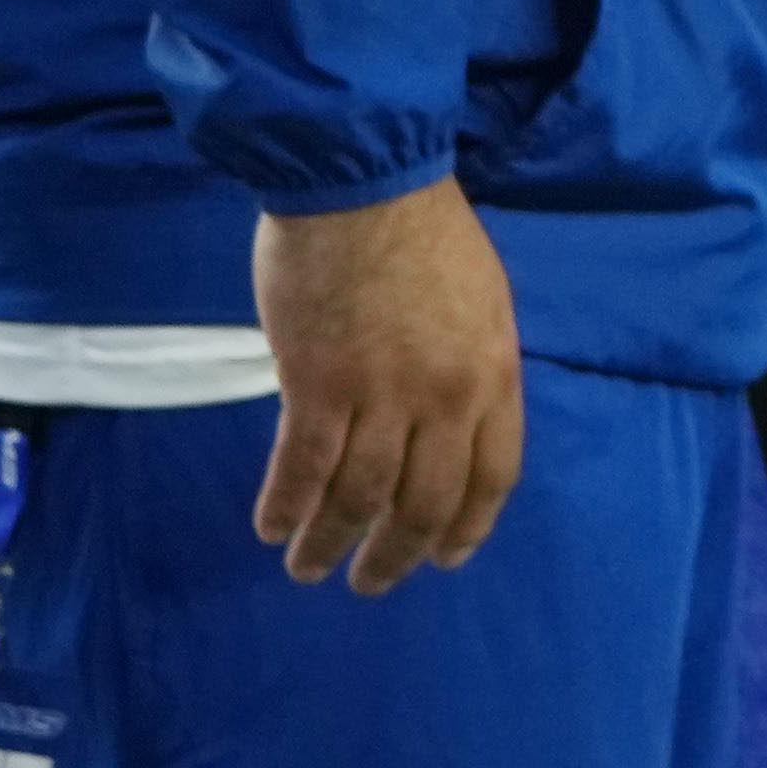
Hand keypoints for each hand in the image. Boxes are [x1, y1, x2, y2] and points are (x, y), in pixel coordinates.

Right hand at [253, 179, 523, 593]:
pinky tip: (273, 526)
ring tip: (309, 568)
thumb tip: (447, 426)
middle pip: (424, 502)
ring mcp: (381, 395)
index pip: (493, 475)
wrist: (363, 184)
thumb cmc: (423, 231)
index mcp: (494, 374)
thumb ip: (470, 369)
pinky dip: (286, 505)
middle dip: (395, 555)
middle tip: (370, 583)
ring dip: (330, 542)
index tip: (445, 558)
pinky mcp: (317, 385)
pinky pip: (303, 467)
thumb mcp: (481, 302)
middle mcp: (445, 398)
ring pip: (359, 497)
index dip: (467, 526)